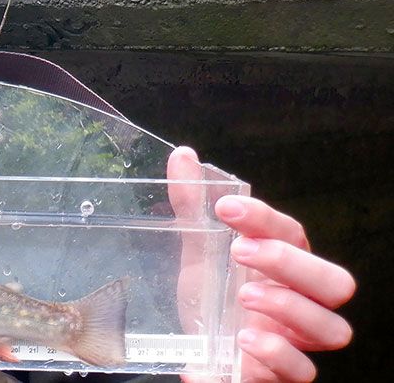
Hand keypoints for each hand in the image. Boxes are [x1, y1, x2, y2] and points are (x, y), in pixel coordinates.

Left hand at [167, 147, 354, 382]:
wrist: (198, 352)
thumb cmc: (211, 299)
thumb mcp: (197, 252)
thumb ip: (191, 206)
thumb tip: (182, 155)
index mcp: (285, 265)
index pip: (294, 234)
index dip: (266, 219)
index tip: (226, 208)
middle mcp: (302, 302)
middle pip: (334, 282)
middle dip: (290, 263)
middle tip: (239, 252)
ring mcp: (299, 342)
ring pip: (333, 329)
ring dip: (290, 309)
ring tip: (244, 296)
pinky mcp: (285, 375)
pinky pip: (303, 371)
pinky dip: (277, 354)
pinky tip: (245, 337)